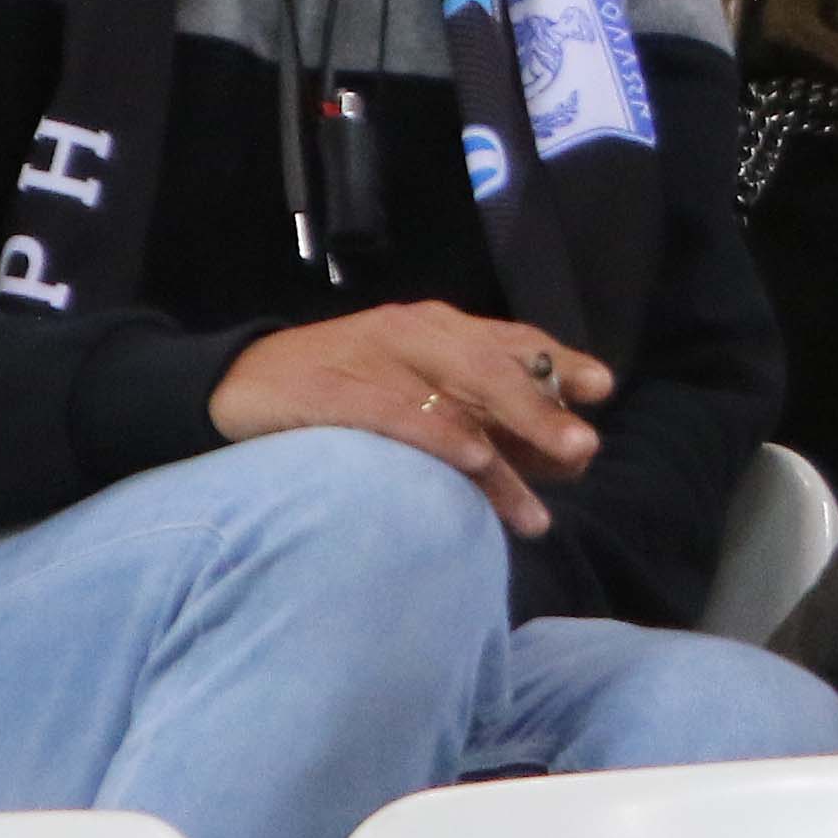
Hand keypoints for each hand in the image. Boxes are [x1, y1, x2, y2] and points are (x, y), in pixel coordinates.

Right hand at [209, 303, 612, 537]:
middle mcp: (411, 334)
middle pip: (490, 368)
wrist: (235, 381)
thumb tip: (558, 457)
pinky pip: (392, 412)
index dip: (559, 362)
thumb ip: (479, 412)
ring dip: (499, 457)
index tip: (602, 389)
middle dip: (541, 413)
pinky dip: (435, 435)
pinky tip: (470, 463)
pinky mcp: (329, 389)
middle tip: (584, 451)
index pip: (512, 341)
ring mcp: (370, 358)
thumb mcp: (414, 385)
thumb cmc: (340, 390)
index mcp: (437, 328)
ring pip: (450, 402)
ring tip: (534, 508)